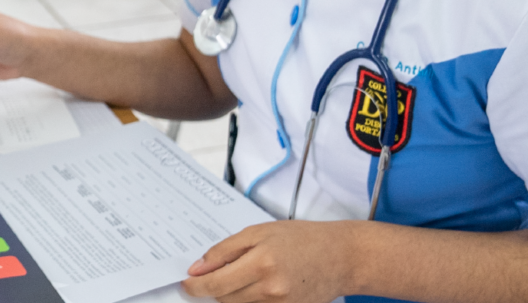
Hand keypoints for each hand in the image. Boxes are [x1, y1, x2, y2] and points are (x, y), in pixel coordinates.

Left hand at [182, 220, 360, 302]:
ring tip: (246, 275)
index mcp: (261, 263)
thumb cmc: (302, 239)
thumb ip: (224, 250)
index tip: (186, 284)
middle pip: (224, 298)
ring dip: (231, 295)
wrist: (341, 257)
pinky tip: (257, 286)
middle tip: (217, 273)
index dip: (195, 286)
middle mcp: (271, 289)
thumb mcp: (258, 232)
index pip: (215, 284)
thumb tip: (197, 269)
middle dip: (214, 287)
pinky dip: (248, 301)